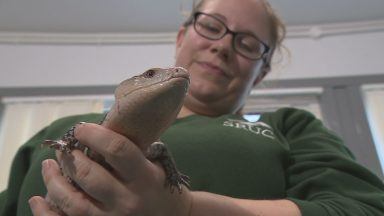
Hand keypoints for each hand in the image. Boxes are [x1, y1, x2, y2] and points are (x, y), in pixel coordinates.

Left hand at [29, 123, 191, 215]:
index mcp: (145, 178)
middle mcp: (128, 200)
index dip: (95, 134)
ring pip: (72, 201)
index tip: (81, 128)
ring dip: (54, 180)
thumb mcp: (155, 165)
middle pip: (89, 174)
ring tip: (48, 166)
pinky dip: (46, 212)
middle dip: (70, 156)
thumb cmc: (161, 188)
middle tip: (63, 148)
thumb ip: (132, 150)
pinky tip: (38, 199)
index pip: (117, 150)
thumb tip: (100, 130)